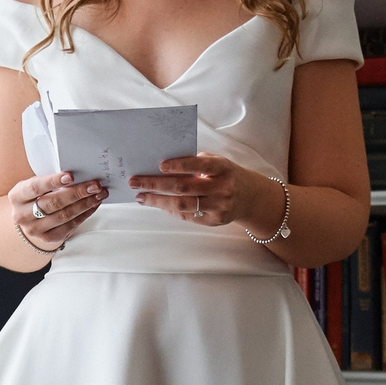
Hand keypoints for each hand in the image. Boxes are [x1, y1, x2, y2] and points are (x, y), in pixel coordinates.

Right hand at [10, 170, 103, 249]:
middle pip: (53, 203)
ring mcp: (35, 229)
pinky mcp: (48, 238)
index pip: (35, 187)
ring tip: (99, 194)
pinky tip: (93, 205)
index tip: (71, 176)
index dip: (53, 181)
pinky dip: (85, 214)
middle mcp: (22, 215)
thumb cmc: (35, 196)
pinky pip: (70, 226)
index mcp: (17, 196)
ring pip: (64, 216)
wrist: (28, 217)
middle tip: (95, 185)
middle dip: (77, 193)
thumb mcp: (35, 185)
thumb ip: (50, 180)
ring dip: (85, 204)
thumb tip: (78, 175)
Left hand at [131, 154, 274, 231]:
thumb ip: (196, 163)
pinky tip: (156, 203)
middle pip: (184, 187)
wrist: (250, 198)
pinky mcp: (213, 221)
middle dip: (155, 184)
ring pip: (182, 205)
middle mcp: (222, 188)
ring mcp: (218, 207)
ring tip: (141, 196)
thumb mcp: (218, 163)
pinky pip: (186, 215)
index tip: (160, 165)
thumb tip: (162, 167)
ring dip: (157, 201)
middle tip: (135, 182)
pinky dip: (169, 209)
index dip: (179, 165)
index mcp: (223, 169)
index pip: (199, 165)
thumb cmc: (226, 175)